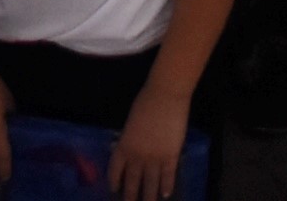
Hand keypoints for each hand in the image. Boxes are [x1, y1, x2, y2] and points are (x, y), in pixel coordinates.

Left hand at [113, 82, 195, 200]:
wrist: (165, 96)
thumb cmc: (146, 102)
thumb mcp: (131, 123)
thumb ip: (130, 138)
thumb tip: (132, 148)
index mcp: (124, 146)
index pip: (115, 169)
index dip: (114, 181)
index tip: (114, 190)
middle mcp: (137, 156)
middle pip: (132, 182)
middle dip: (130, 197)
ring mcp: (155, 158)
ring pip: (150, 184)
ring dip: (149, 197)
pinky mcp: (171, 156)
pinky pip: (168, 176)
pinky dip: (167, 186)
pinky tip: (166, 194)